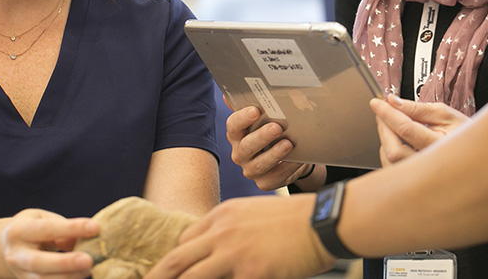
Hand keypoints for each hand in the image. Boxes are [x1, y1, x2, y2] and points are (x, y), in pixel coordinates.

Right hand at [0, 209, 98, 278]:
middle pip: (39, 262)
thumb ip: (60, 227)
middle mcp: (16, 255)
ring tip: (90, 268)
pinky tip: (81, 275)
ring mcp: (20, 274)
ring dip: (69, 276)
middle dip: (65, 263)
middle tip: (89, 260)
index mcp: (18, 231)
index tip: (95, 227)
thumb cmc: (31, 228)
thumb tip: (81, 241)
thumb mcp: (42, 219)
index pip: (46, 229)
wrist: (5, 248)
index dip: (71, 228)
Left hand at [146, 194, 334, 278]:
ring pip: (189, 278)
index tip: (163, 278)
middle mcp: (221, 232)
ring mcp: (233, 253)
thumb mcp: (255, 215)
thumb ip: (232, 231)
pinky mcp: (250, 272)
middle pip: (175, 262)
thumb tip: (218, 254)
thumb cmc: (297, 222)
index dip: (169, 265)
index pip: (183, 242)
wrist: (325, 221)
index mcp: (222, 215)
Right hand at [226, 107, 309, 190]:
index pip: (233, 125)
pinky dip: (287, 169)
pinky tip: (297, 160)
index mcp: (237, 134)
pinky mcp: (264, 182)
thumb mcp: (267, 117)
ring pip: (260, 164)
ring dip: (274, 154)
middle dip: (262, 136)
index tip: (255, 110)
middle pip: (247, 146)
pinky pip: (274, 178)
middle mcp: (240, 153)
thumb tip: (240, 89)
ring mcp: (251, 169)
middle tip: (277, 127)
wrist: (289, 154)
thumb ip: (255, 103)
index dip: (242, 118)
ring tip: (289, 143)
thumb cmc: (274, 131)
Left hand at [370, 95, 469, 166]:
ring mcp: (421, 176)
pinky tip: (395, 140)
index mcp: (440, 147)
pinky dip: (388, 150)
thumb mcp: (445, 114)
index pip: (405, 129)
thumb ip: (418, 108)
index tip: (377, 102)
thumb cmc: (464, 134)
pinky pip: (391, 167)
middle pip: (393, 149)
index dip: (387, 113)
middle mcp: (430, 166)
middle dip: (382, 126)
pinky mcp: (413, 181)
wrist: (475, 156)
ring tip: (390, 124)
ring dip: (384, 138)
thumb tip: (394, 101)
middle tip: (381, 111)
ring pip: (389, 160)